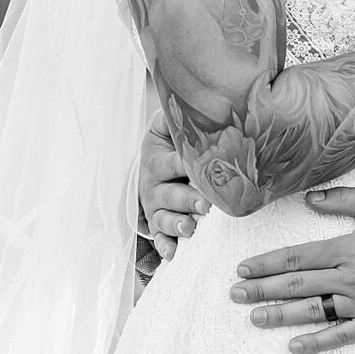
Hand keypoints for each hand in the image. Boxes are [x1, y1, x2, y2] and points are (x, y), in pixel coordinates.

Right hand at [139, 111, 207, 260]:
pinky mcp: (156, 225)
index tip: (207, 170)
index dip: (190, 165)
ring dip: (176, 224)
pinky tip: (174, 254)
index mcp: (158, 160)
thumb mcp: (164, 127)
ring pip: (163, 218)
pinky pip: (158, 239)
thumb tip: (190, 99)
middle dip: (188, 200)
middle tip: (206, 204)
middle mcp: (154, 186)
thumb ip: (174, 116)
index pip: (176, 162)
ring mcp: (154, 208)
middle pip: (170, 194)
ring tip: (191, 228)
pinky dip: (165, 247)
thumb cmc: (165, 145)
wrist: (146, 167)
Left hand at [232, 187, 354, 352]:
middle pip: (297, 285)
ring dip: (280, 315)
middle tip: (234, 296)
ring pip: (314, 311)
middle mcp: (350, 278)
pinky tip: (294, 346)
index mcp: (348, 248)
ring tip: (255, 318)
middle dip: (262, 290)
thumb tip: (308, 198)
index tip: (243, 269)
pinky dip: (317, 342)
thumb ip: (344, 198)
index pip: (298, 257)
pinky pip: (342, 336)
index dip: (267, 264)